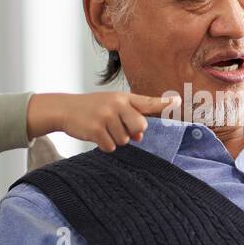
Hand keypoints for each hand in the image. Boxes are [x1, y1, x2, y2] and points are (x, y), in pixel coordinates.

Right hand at [26, 91, 179, 151]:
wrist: (65, 109)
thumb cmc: (93, 108)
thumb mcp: (112, 106)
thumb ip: (130, 118)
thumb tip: (139, 137)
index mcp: (124, 98)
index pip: (148, 102)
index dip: (164, 103)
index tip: (178, 101)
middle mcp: (117, 104)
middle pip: (140, 127)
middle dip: (131, 133)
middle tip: (117, 127)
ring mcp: (106, 115)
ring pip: (124, 140)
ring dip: (114, 139)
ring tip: (102, 128)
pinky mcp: (96, 128)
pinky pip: (111, 146)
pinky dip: (104, 145)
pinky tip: (95, 135)